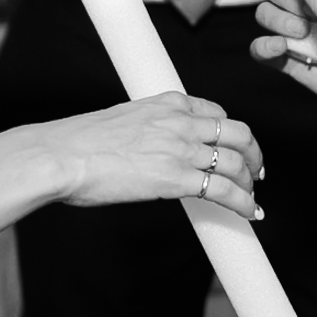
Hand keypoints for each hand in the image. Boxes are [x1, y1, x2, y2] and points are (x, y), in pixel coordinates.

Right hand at [0, 94, 261, 220]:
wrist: (61, 155)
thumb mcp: (121, 121)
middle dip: (253, 153)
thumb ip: (146, 130)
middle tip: (256, 171)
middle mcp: (180, 121)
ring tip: (252, 197)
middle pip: (237, 133)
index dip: (231, 133)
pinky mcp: (175, 178)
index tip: (235, 146)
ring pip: (235, 161)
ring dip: (249, 181)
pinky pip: (223, 190)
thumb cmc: (78, 143)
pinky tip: (250, 213)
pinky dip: (243, 203)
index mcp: (166, 102)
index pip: (215, 112)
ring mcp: (180, 149)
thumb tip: (150, 151)